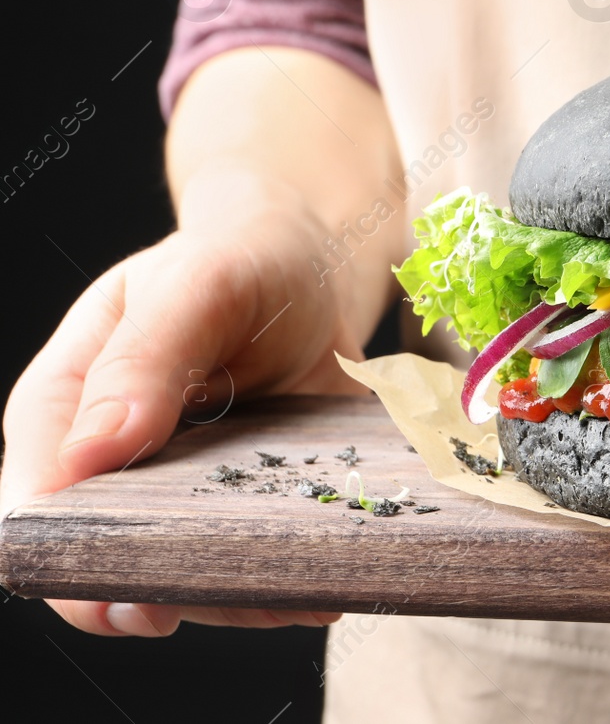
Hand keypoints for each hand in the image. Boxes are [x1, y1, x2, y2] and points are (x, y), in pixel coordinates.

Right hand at [1, 182, 366, 635]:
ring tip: (293, 592)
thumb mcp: (198, 286)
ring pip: (180, 578)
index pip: (36, 505)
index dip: (71, 557)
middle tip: (222, 600)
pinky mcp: (238, 510)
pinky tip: (322, 584)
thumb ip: (145, 359)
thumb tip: (93, 450)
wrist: (312, 267)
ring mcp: (175, 496)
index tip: (129, 593)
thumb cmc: (240, 261)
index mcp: (65, 407)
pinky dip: (280, 584)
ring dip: (232, 596)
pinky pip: (243, 568)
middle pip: (103, 561)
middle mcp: (109, 466)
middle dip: (157, 594)